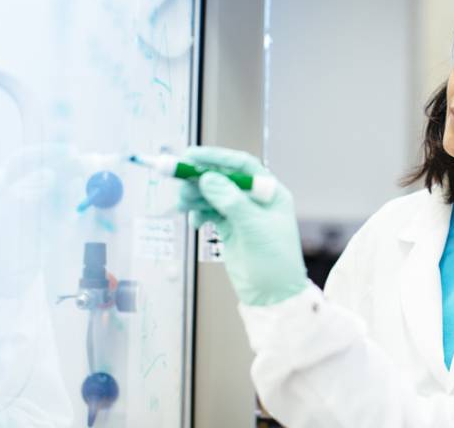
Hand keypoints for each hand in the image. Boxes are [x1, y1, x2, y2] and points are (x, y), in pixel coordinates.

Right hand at [178, 146, 306, 305]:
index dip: (217, 158)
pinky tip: (195, 221)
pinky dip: (199, 214)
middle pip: (223, 179)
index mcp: (271, 193)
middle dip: (200, 178)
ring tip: (182, 202)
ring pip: (213, 196)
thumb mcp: (255, 229)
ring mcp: (242, 214)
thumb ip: (232, 202)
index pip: (242, 166)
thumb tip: (208, 178)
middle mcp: (256, 200)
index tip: (192, 156)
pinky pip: (210, 213)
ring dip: (196, 196)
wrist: (274, 298)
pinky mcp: (230, 229)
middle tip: (178, 180)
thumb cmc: (275, 262)